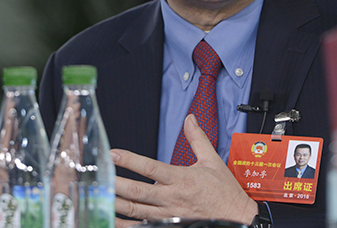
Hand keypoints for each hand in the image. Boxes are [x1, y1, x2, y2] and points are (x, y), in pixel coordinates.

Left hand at [110, 114, 257, 227]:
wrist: (239, 220)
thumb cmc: (225, 194)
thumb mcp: (213, 162)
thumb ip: (198, 139)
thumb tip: (190, 119)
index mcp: (181, 179)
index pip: (150, 167)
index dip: (130, 160)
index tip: (113, 154)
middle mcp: (172, 197)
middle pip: (138, 192)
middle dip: (116, 185)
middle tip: (98, 178)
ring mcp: (169, 215)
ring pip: (137, 211)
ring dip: (117, 205)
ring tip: (99, 198)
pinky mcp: (170, 227)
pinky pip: (144, 227)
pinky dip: (128, 225)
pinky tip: (113, 219)